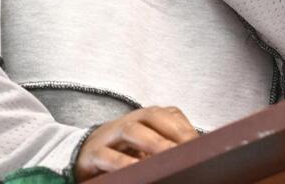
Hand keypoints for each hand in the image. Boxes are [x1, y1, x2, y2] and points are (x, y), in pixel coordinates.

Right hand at [73, 105, 200, 179]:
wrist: (82, 156)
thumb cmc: (122, 152)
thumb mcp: (145, 146)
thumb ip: (167, 146)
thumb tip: (197, 156)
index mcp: (143, 119)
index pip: (168, 114)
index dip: (185, 127)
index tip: (203, 145)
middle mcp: (127, 122)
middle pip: (150, 115)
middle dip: (172, 131)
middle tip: (190, 150)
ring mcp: (108, 136)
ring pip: (130, 130)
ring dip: (152, 142)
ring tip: (169, 159)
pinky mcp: (92, 154)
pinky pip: (107, 156)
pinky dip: (122, 163)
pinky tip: (136, 171)